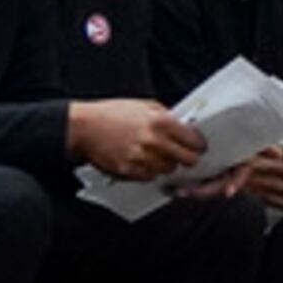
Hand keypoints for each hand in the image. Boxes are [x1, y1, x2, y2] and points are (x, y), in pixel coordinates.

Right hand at [68, 100, 204, 180]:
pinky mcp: (128, 170)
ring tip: (158, 156)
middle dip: (189, 158)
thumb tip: (183, 126)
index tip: (199, 146)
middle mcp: (153, 141)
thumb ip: (166, 116)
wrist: (83, 127)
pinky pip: (150, 177)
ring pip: (169, 170)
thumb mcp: (145, 105)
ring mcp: (141, 158)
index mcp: (161, 122)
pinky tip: (145, 162)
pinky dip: (151, 172)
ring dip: (167, 164)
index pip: (194, 140)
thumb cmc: (111, 114)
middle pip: (187, 159)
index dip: (199, 144)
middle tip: (185, 155)